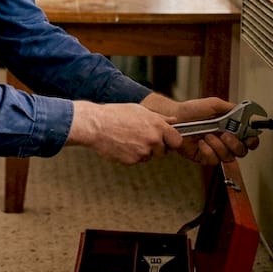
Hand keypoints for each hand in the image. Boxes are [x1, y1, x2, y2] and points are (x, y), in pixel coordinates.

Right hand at [67, 101, 181, 164]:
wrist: (95, 125)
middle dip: (156, 148)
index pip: (177, 141)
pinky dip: (130, 155)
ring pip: (148, 156)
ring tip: (127, 139)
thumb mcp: (139, 111)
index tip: (167, 141)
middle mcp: (153, 139)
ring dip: (142, 151)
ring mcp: (143, 151)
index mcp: (157, 125)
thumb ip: (159, 118)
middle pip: (164, 151)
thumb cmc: (115, 114)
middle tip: (141, 138)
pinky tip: (121, 145)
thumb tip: (173, 121)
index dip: (172, 141)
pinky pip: (136, 160)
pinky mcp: (132, 160)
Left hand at [142, 94, 257, 165]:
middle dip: (235, 144)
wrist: (175, 117)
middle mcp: (225, 141)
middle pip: (241, 152)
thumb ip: (231, 109)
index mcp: (231, 129)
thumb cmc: (192, 111)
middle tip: (225, 135)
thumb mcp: (214, 104)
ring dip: (219, 146)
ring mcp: (215, 150)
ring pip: (228, 157)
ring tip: (208, 135)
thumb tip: (245, 112)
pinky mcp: (203, 157)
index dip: (252, 141)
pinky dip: (207, 151)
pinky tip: (201, 143)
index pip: (249, 140)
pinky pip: (212, 160)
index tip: (248, 137)